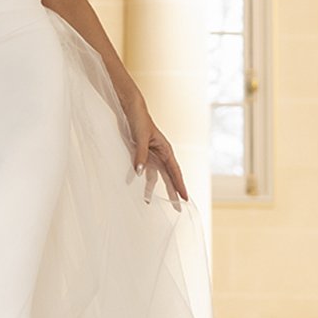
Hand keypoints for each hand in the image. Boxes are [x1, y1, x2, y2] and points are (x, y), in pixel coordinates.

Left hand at [121, 88, 188, 206]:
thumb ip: (140, 155)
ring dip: (161, 189)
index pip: (175, 172)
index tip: (185, 198)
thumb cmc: (139, 121)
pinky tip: (146, 191)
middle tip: (179, 207)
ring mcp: (154, 155)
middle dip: (175, 192)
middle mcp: (162, 154)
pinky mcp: (145, 155)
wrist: (133, 110)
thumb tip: (138, 172)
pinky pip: (149, 172)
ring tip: (164, 203)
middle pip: (170, 177)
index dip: (180, 186)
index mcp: (166, 150)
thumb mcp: (140, 138)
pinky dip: (148, 182)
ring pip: (160, 176)